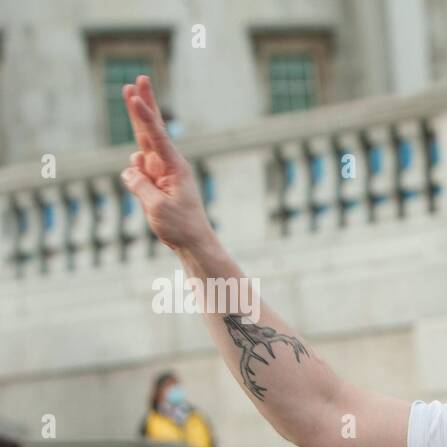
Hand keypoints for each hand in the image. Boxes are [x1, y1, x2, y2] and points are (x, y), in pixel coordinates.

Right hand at [119, 76, 214, 252]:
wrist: (192, 243)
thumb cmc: (180, 226)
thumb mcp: (157, 206)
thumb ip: (140, 184)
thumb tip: (130, 169)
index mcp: (174, 167)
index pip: (155, 135)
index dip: (143, 113)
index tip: (135, 93)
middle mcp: (168, 164)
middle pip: (151, 129)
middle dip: (143, 104)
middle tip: (139, 80)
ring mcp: (160, 172)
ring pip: (141, 148)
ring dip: (137, 140)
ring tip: (140, 129)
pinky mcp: (154, 182)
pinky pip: (135, 173)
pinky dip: (134, 179)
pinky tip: (147, 196)